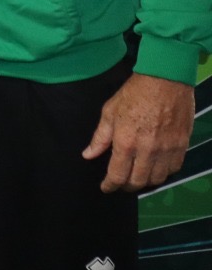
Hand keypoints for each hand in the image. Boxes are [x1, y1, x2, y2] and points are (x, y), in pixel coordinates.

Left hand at [82, 72, 193, 192]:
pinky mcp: (181, 145)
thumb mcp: (109, 112)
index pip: (117, 175)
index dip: (110, 185)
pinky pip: (173, 169)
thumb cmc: (133, 93)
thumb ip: (100, 137)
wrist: (165, 81)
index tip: (106, 188)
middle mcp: (147, 150)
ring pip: (157, 179)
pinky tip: (155, 168)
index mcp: (126, 142)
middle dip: (126, 186)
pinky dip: (163, 173)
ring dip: (145, 182)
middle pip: (138, 181)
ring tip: (137, 177)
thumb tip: (88, 155)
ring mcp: (167, 149)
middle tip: (120, 184)